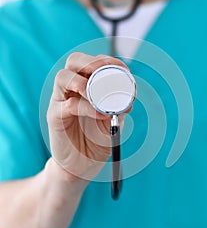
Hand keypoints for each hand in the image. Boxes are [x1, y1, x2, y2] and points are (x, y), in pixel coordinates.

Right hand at [47, 52, 129, 180]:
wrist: (82, 166)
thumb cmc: (97, 141)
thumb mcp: (114, 121)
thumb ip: (119, 106)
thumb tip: (130, 92)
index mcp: (85, 86)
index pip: (91, 62)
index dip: (107, 60)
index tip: (124, 69)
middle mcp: (71, 89)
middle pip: (73, 61)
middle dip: (92, 62)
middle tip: (106, 74)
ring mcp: (60, 101)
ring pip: (63, 77)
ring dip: (84, 81)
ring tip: (100, 94)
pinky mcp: (55, 117)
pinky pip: (68, 106)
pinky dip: (87, 107)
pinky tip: (101, 114)